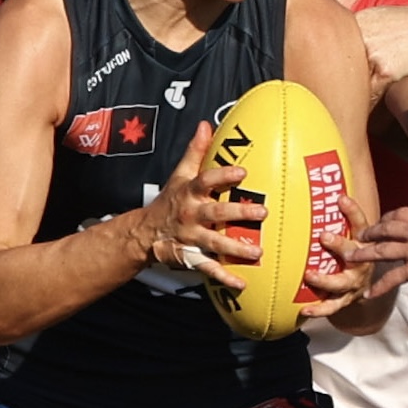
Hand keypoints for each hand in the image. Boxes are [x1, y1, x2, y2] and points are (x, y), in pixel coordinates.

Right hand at [137, 123, 265, 290]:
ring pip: (215, 242)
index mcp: (190, 193)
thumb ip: (195, 151)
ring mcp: (191, 237)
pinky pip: (209, 268)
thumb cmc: (171, 200)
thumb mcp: (180, 175)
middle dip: (238, 213)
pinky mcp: (191, 256)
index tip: (243, 172)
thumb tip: (206, 125)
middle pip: (216, 213)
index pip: (206, 181)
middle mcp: (191, 214)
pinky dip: (224, 276)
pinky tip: (241, 282)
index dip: (223, 176)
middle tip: (261, 213)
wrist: (145, 232)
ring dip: (236, 247)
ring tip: (258, 252)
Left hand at [300, 196, 376, 318]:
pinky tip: (303, 310)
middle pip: (353, 253)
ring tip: (309, 275)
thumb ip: (342, 216)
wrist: (371, 285)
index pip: (361, 223)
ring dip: (325, 279)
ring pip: (341, 282)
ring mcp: (354, 283)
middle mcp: (362, 262)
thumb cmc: (355, 253)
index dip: (352, 211)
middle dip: (339, 244)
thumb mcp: (355, 234)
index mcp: (364, 243)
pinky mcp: (346, 299)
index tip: (341, 198)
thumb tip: (326, 188)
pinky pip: (332, 306)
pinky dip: (318, 309)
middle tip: (323, 236)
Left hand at [350, 206, 407, 298]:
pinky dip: (378, 287)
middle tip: (357, 236)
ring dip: (364, 254)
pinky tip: (368, 294)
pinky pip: (391, 278)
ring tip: (349, 258)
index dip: (388, 217)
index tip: (381, 220)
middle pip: (385, 229)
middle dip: (370, 232)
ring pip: (380, 250)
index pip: (402, 214)